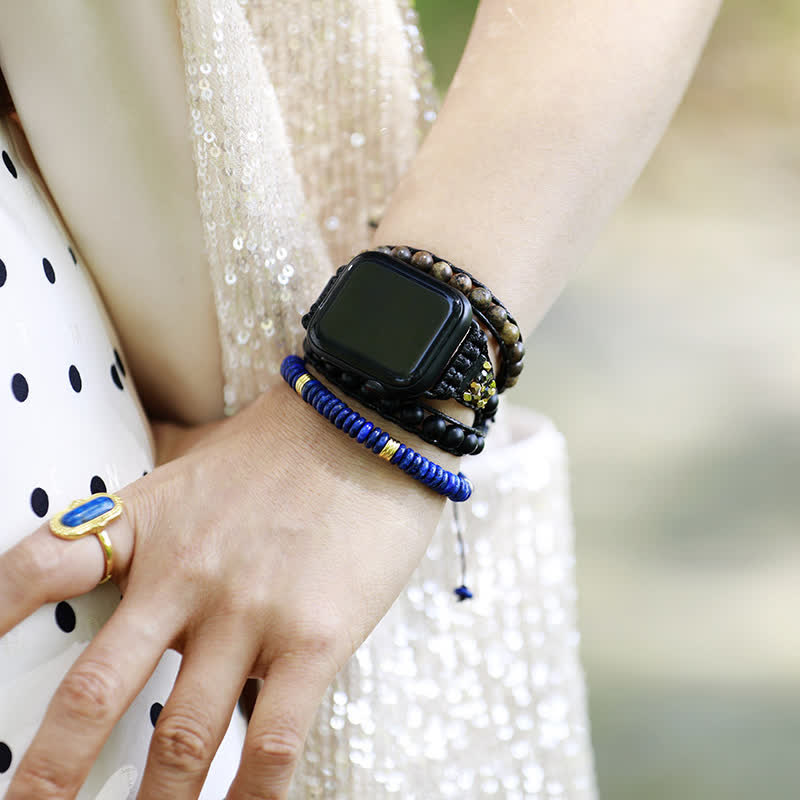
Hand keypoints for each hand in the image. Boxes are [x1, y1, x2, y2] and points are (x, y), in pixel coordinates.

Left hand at [0, 381, 447, 798]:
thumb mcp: (198, 461)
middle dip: (50, 774)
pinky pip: (272, 742)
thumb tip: (122, 528)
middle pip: (94, 691)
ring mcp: (249, 610)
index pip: (37, 571)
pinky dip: (249, 797)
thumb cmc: (286, 445)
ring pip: (181, 739)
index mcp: (147, 521)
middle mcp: (185, 572)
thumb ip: (154, 501)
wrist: (370, 425)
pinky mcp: (314, 638)